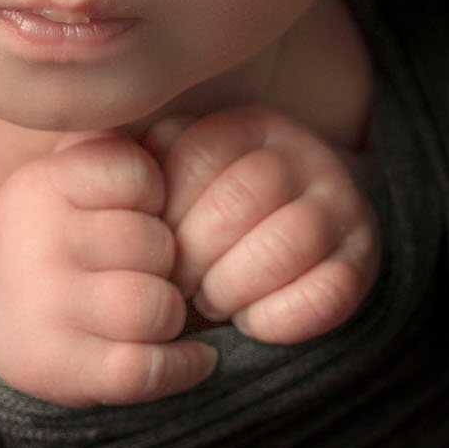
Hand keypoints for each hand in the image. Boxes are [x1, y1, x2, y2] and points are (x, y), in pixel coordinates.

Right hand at [0, 130, 220, 408]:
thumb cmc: (49, 238)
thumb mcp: (61, 178)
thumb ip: (108, 148)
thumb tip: (177, 131)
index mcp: (44, 184)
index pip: (139, 173)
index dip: (157, 198)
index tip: (142, 214)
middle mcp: (40, 241)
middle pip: (156, 245)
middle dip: (168, 263)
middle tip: (150, 271)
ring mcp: (48, 307)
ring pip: (155, 307)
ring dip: (170, 315)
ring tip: (156, 312)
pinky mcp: (60, 366)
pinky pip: (147, 368)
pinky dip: (184, 366)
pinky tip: (192, 358)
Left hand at [143, 105, 378, 344]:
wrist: (274, 260)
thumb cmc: (198, 224)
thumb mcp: (165, 182)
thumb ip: (129, 165)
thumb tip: (85, 156)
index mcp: (244, 125)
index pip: (197, 155)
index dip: (166, 213)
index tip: (154, 247)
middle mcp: (299, 153)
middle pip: (244, 195)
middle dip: (198, 255)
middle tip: (180, 285)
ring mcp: (339, 203)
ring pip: (290, 238)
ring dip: (237, 285)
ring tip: (214, 300)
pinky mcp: (363, 259)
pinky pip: (329, 290)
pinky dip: (280, 318)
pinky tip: (252, 322)